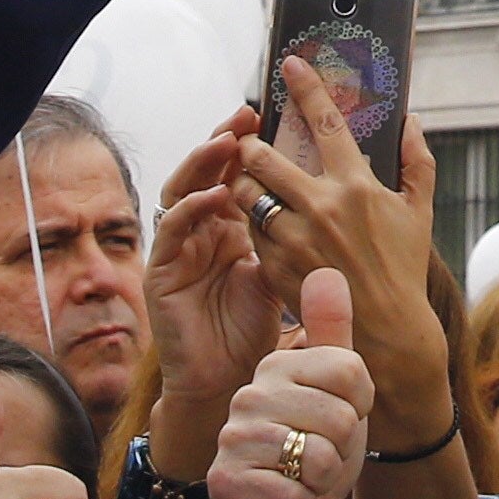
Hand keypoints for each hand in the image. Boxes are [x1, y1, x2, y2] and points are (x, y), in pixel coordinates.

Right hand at [141, 112, 285, 435]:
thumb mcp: (283, 271)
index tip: (274, 114)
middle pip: (207, 172)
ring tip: (227, 141)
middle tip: (248, 115)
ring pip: (183, 189)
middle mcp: (202, 229)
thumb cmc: (256, 329)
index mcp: (230, 224)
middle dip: (225, 140)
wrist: (228, 383)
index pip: (236, 172)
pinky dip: (189, 209)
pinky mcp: (161, 271)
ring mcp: (179, 248)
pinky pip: (171, 231)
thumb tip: (337, 191)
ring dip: (203, 162)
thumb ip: (294, 233)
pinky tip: (211, 196)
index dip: (250, 143)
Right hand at [213, 268, 374, 498]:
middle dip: (342, 448)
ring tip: (300, 476)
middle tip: (317, 454)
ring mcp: (233, 438)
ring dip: (322, 479)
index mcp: (277, 365)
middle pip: (341, 416)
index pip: (351, 371)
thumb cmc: (314, 452)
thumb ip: (333, 336)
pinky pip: (295, 494)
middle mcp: (249, 394)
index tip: (337, 416)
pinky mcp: (226, 483)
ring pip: (320, 456)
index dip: (359, 405)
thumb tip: (327, 270)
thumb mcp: (338, 393)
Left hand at [233, 61, 448, 436]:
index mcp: (356, 186)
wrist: (385, 335)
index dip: (304, 86)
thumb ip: (418, 162)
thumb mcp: (418, 213)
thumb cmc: (403, 270)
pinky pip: (250, 232)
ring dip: (246, 185)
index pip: (323, 122)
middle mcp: (321, 207)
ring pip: (247, 194)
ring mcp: (294, 239)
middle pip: (263, 156)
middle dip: (250, 145)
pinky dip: (254, 223)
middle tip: (251, 143)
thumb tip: (411, 121)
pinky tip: (265, 227)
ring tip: (254, 186)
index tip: (288, 63)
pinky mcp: (274, 266)